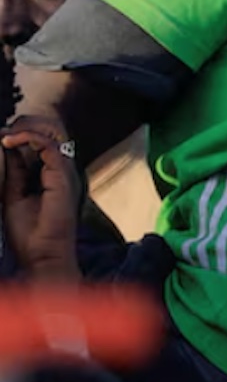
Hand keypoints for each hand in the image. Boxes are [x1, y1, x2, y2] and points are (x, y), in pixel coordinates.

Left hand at [1, 124, 83, 282]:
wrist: (41, 256)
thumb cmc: (29, 233)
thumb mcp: (13, 193)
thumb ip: (14, 169)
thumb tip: (8, 146)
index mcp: (53, 176)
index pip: (43, 142)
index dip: (22, 132)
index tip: (1, 138)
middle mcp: (62, 172)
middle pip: (51, 132)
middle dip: (25, 125)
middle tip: (4, 134)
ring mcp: (64, 174)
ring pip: (51, 134)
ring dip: (26, 129)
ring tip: (6, 136)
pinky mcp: (62, 178)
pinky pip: (48, 146)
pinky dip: (28, 138)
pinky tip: (9, 141)